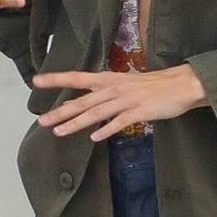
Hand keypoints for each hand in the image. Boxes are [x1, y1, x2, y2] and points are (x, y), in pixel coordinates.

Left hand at [32, 65, 207, 139]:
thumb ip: (105, 94)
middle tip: (42, 120)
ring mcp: (125, 100)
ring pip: (95, 113)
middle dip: (61, 111)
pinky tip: (94, 139)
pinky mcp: (138, 112)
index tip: (36, 80)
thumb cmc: (153, 86)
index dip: (57, 79)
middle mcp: (113, 88)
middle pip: (82, 101)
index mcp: (108, 79)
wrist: (180, 85)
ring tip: (59, 132)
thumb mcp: (125, 84)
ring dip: (76, 123)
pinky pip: (118, 123)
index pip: (77, 78)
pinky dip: (106, 131)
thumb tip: (85, 105)